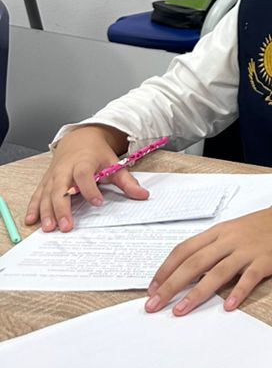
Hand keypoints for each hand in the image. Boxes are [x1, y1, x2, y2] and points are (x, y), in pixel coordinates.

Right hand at [25, 125, 146, 232]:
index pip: (84, 175)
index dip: (90, 188)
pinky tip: (31, 220)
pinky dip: (33, 207)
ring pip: (46, 194)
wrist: (80, 139)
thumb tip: (143, 196)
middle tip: (66, 226)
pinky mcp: (46, 181)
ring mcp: (53, 176)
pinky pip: (37, 194)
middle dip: (62, 208)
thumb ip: (127, 182)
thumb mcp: (114, 164)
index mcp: (83, 162)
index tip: (97, 202)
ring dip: (46, 211)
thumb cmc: (97, 154)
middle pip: (60, 188)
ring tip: (49, 228)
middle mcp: (65, 169)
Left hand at [146, 205, 271, 315]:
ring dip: (196, 294)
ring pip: (217, 273)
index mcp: (217, 232)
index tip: (152, 289)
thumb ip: (210, 249)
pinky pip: (249, 278)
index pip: (184, 250)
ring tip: (181, 311)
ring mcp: (246, 251)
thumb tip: (185, 273)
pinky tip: (227, 307)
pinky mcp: (264, 261)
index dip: (166, 270)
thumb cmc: (259, 228)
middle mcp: (228, 240)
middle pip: (194, 263)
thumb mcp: (230, 232)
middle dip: (171, 286)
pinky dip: (238, 293)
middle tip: (154, 305)